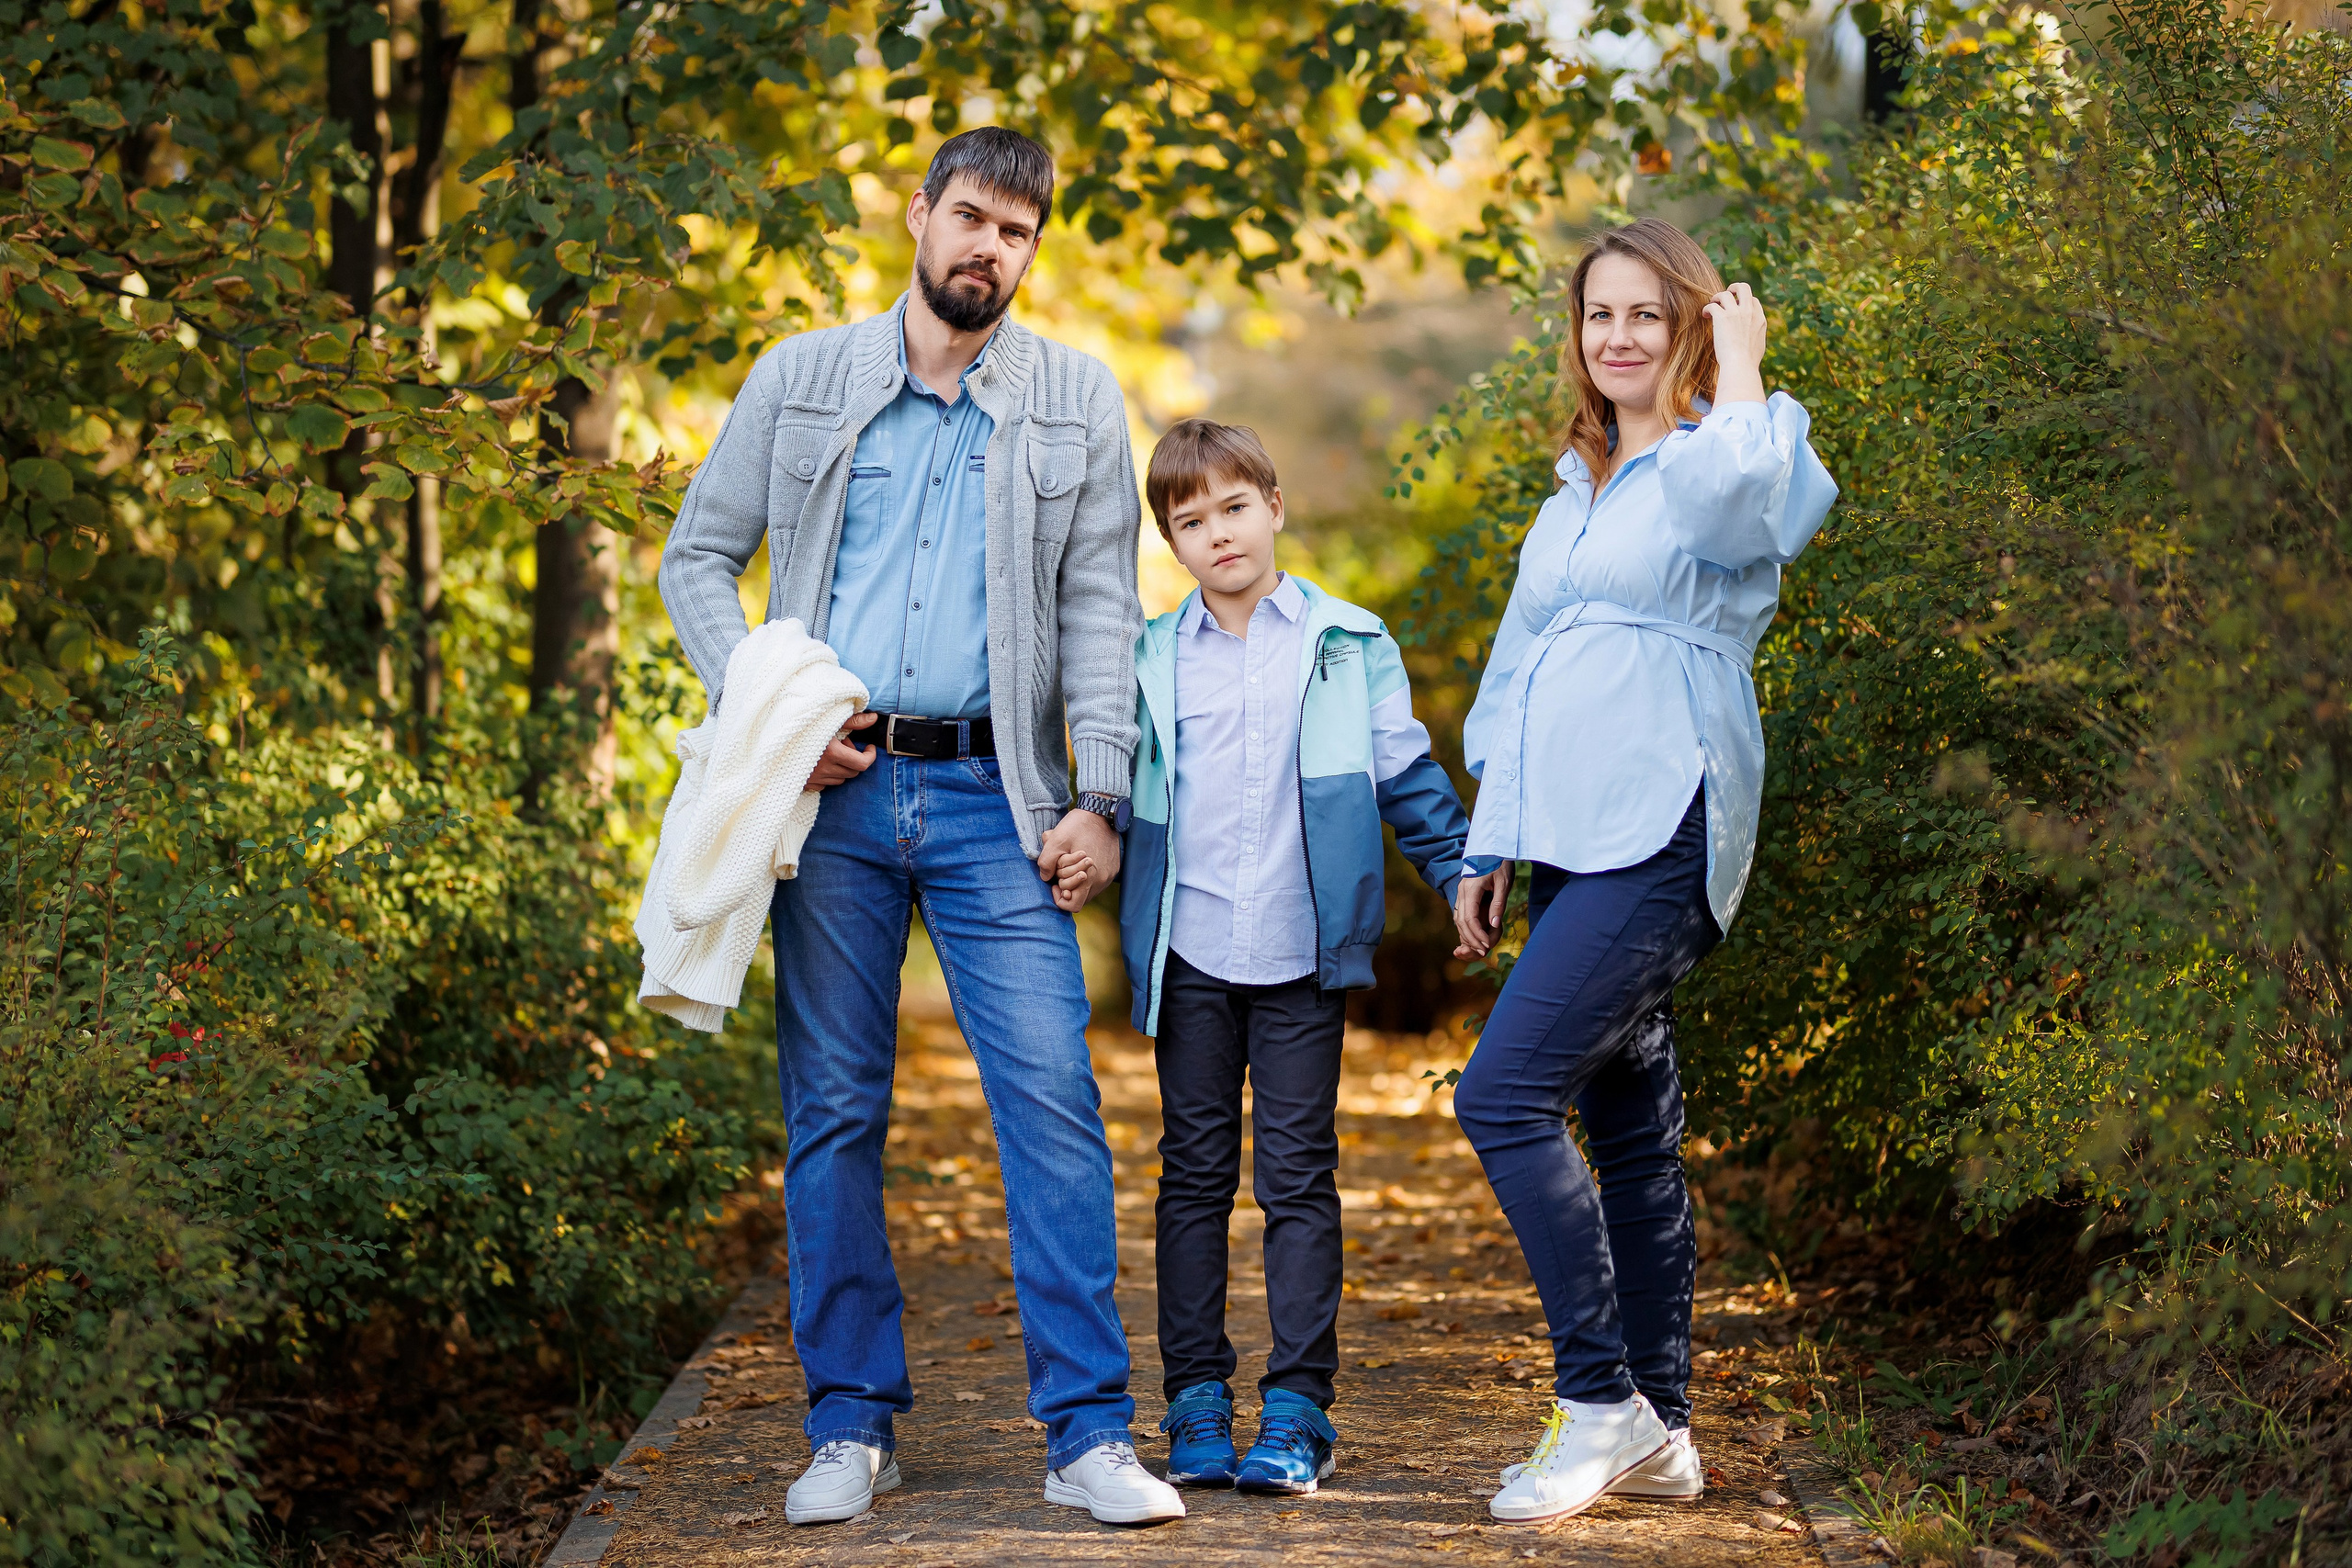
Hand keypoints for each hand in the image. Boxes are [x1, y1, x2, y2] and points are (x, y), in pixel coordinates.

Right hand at [806, 711, 879, 789]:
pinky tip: (820, 761)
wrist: (772, 735)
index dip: (870, 756)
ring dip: (841, 767)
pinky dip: (828, 775)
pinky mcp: (805, 784)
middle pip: (853, 772)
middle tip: (843, 743)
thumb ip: (853, 721)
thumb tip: (874, 719)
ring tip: (830, 751)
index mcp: (832, 753)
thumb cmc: (803, 725)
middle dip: (854, 758)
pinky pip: (825, 785)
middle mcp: (824, 769)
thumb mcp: (829, 719)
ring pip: (840, 779)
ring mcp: (814, 779)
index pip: (862, 764)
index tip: (869, 747)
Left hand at [1038, 807, 1120, 912]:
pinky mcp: (1114, 868)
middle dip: (1068, 889)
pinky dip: (1088, 876)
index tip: (1055, 884)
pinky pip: (1098, 881)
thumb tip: (1046, 878)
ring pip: (1090, 890)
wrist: (1101, 811)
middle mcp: (1102, 879)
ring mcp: (1109, 874)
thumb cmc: (1078, 825)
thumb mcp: (1056, 840)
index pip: (1074, 905)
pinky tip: (1081, 861)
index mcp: (1089, 877)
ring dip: (1077, 882)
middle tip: (1060, 872)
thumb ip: (1046, 862)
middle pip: (1081, 898)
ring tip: (1070, 865)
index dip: (1060, 899)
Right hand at [1453, 864, 1513, 959]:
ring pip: (1459, 919)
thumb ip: (1498, 903)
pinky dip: (1466, 927)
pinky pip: (1461, 913)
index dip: (1477, 934)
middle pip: (1461, 921)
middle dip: (1471, 939)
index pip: (1469, 918)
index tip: (1487, 945)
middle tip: (1483, 951)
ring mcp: (1461, 892)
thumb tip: (1494, 925)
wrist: (1493, 846)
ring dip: (1467, 935)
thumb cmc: (1500, 862)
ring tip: (1478, 947)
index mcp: (1471, 888)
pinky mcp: (1465, 893)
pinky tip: (1473, 935)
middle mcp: (1462, 891)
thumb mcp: (1504, 883)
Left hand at [1703, 281, 1767, 405]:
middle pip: (1743, 287)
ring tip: (1711, 308)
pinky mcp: (1722, 317)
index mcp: (1759, 319)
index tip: (1735, 310)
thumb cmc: (1747, 363)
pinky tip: (1705, 316)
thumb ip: (1755, 337)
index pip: (1753, 301)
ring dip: (1716, 298)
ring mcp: (1736, 313)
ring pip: (1724, 294)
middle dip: (1733, 288)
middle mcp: (1749, 312)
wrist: (1740, 365)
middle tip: (1725, 295)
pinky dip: (1707, 308)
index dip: (1743, 302)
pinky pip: (1712, 305)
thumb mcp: (1758, 346)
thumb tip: (1752, 340)